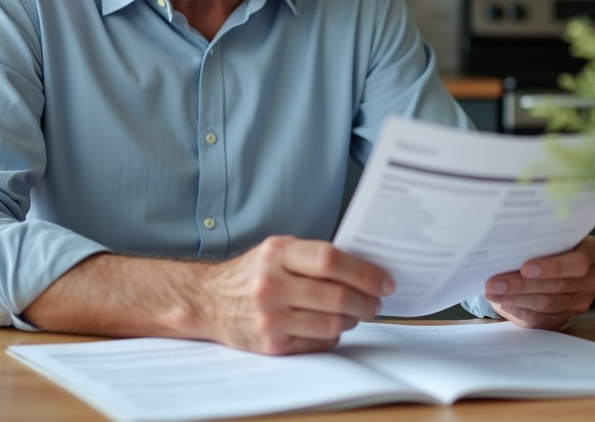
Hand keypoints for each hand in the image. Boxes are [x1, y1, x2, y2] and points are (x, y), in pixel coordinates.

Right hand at [196, 235, 394, 354]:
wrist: (209, 301)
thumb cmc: (252, 273)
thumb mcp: (277, 250)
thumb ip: (314, 256)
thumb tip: (365, 268)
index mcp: (276, 254)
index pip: (330, 260)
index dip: (364, 272)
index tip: (384, 280)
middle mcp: (271, 285)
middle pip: (337, 296)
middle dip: (367, 301)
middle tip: (377, 301)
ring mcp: (270, 317)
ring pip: (332, 323)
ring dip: (354, 319)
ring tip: (357, 313)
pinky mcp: (271, 344)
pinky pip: (318, 342)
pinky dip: (332, 334)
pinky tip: (331, 325)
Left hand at [484, 235, 594, 329]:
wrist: (545, 267)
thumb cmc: (545, 245)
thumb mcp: (546, 238)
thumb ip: (538, 241)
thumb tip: (508, 244)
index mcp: (593, 250)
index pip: (579, 262)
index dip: (552, 266)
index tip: (525, 267)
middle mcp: (594, 277)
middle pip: (559, 285)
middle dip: (523, 284)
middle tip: (495, 282)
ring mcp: (582, 300)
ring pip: (548, 302)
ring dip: (515, 297)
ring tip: (492, 289)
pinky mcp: (566, 316)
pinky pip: (541, 315)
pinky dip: (516, 305)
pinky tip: (499, 298)